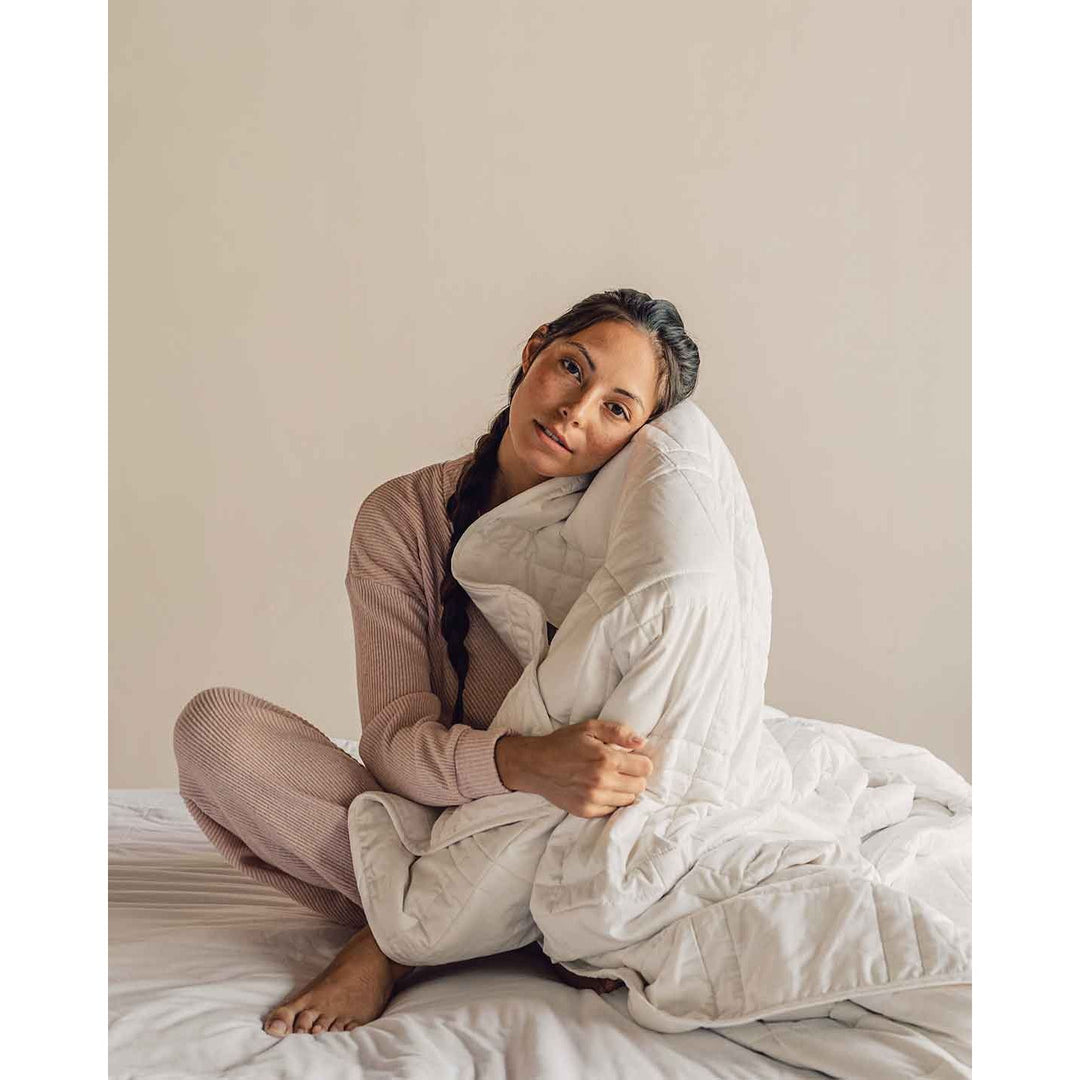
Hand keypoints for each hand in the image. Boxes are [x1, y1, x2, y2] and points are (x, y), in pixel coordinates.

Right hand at [496, 719, 652, 817]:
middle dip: (635, 776)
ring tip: (611, 778)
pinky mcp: (586, 811)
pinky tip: (601, 789)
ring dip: (625, 789)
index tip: (632, 759)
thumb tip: (641, 742)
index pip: (645, 768)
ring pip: (629, 800)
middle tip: (622, 769)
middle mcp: (602, 782)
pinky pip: (612, 810)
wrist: (535, 765)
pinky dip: (611, 800)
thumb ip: (618, 732)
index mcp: (606, 759)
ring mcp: (594, 799)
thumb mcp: (589, 727)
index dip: (641, 762)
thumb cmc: (563, 743)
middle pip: (640, 786)